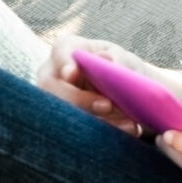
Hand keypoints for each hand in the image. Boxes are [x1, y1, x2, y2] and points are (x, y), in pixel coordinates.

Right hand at [37, 35, 151, 135]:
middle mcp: (52, 75)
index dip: (64, 64)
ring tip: (129, 123)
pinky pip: (78, 130)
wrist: (125, 89)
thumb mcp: (122, 58)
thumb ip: (116, 59)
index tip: (73, 73)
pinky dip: (105, 132)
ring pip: (64, 113)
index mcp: (66, 50)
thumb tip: (106, 59)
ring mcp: (54, 99)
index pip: (61, 53)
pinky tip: (129, 130)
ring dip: (96, 120)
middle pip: (54, 88)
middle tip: (108, 105)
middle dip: (81, 99)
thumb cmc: (118, 65)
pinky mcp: (65, 121)